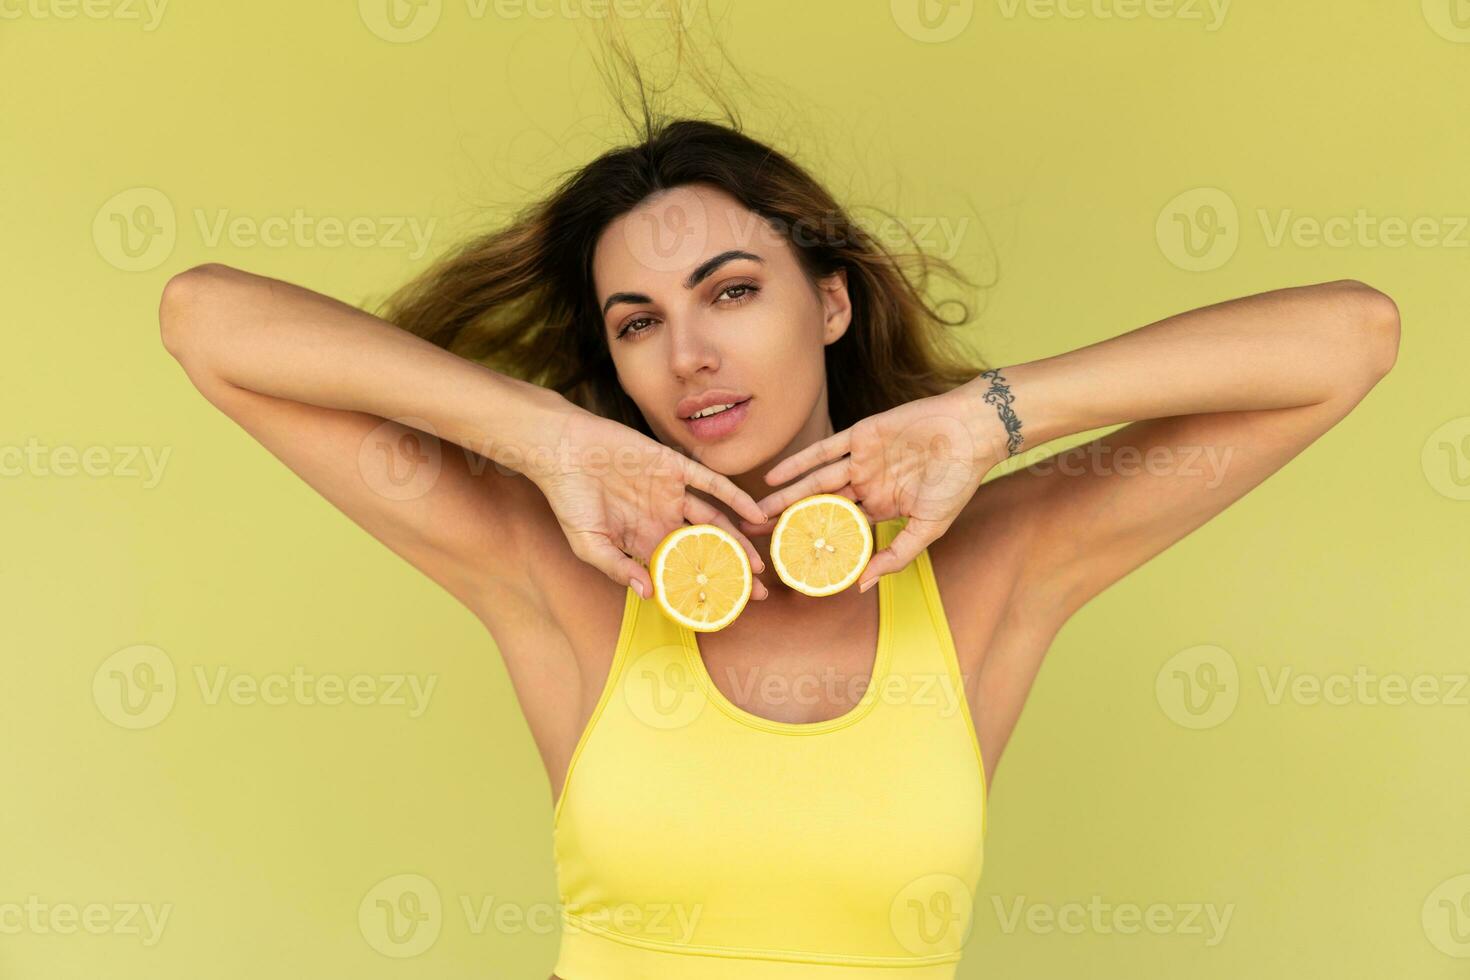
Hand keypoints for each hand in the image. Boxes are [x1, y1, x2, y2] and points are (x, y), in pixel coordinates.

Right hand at [528, 407, 770, 600]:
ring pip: (715, 520)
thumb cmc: (569, 500)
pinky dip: (735, 498)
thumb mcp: (588, 544)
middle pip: (705, 548)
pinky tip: (755, 514)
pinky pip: (712, 484)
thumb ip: (618, 568)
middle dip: (731, 571)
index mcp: (643, 540)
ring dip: (739, 540)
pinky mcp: (674, 466)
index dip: (701, 588)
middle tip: (757, 594)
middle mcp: (662, 518)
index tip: (725, 609)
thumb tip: (649, 594)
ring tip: (759, 565)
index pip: (680, 569)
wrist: (562, 451)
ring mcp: (671, 492)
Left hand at [742, 386, 1006, 592]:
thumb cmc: (957, 482)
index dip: (816, 543)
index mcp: (882, 508)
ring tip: (756, 511)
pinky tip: (773, 476)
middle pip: (819, 507)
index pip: (841, 530)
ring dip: (785, 495)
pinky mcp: (859, 436)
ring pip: (814, 482)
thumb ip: (896, 556)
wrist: (971, 431)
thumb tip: (860, 587)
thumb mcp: (929, 528)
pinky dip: (797, 462)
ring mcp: (861, 460)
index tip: (789, 561)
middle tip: (756, 537)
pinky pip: (822, 451)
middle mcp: (866, 485)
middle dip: (788, 521)